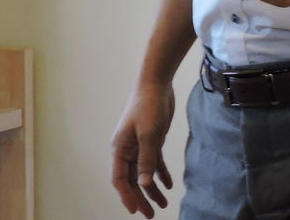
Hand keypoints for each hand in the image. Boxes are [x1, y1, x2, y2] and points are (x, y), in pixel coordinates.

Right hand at [110, 83, 174, 217]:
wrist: (156, 83)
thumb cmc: (148, 106)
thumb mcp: (149, 134)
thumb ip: (147, 160)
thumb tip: (144, 184)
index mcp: (120, 148)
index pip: (119, 179)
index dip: (127, 196)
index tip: (135, 211)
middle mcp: (127, 149)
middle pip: (132, 180)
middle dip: (141, 198)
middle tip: (151, 215)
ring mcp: (139, 145)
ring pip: (144, 173)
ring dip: (152, 189)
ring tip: (163, 205)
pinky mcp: (151, 140)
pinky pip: (154, 162)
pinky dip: (161, 174)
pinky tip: (169, 185)